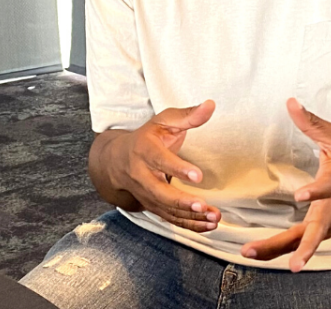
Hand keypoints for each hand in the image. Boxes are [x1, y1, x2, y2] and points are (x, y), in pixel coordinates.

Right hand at [103, 100, 220, 231]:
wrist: (117, 160)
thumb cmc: (146, 138)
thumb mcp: (163, 122)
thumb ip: (187, 115)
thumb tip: (211, 105)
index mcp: (144, 150)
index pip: (160, 160)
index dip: (178, 168)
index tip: (198, 175)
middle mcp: (141, 175)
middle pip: (159, 192)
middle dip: (181, 201)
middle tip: (203, 205)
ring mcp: (146, 193)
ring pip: (166, 209)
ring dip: (190, 216)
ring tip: (213, 217)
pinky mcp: (152, 205)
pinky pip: (170, 219)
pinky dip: (189, 224)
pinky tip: (209, 225)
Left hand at [240, 98, 330, 271]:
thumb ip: (313, 123)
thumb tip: (289, 102)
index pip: (328, 187)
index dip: (316, 191)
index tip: (301, 196)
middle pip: (316, 229)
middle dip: (301, 245)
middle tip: (289, 258)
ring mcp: (330, 223)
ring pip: (304, 241)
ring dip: (279, 250)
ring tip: (250, 253)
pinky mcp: (325, 232)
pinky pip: (301, 243)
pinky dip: (280, 250)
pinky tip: (257, 254)